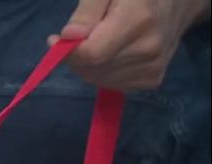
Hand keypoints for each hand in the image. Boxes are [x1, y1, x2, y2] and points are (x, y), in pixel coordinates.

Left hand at [48, 0, 210, 90]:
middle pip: (92, 69)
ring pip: (99, 80)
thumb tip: (68, 37)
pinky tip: (112, 55)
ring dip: (89, 66)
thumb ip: (86, 11)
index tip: (56, 40)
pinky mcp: (153, 79)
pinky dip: (104, 74)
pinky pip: (113, 85)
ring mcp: (153, 67)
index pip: (92, 54)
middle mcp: (148, 48)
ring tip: (100, 43)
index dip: (69, 51)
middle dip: (76, 57)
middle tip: (80, 38)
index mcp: (138, 20)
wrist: (176, 3)